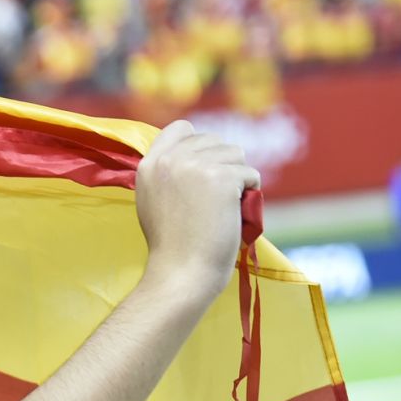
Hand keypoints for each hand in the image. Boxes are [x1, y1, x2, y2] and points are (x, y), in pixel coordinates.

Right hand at [134, 119, 261, 303]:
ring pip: (236, 154)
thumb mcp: (155, 200)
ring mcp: (194, 166)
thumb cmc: (173, 246)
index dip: (200, 145)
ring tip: (223, 208)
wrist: (182, 272)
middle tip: (215, 199)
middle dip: (223, 164)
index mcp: (149, 165)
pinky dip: (251, 194)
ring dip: (238, 178)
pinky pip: (251, 174)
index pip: (181, 128)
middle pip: (214, 140)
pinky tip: (234, 214)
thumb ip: (170, 173)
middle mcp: (169, 160)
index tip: (204, 170)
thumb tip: (202, 154)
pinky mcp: (221, 177)